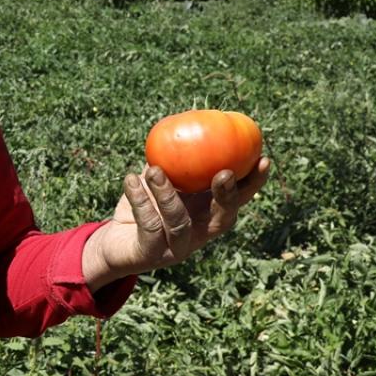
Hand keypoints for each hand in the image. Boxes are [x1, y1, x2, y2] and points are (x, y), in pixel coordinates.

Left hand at [82, 158, 270, 290]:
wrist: (111, 243)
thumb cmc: (141, 205)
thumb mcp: (158, 180)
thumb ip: (173, 159)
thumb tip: (185, 120)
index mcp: (206, 214)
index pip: (237, 200)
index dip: (253, 183)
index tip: (263, 159)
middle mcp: (198, 235)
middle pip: (223, 218)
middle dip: (227, 196)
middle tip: (223, 172)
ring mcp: (175, 249)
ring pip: (180, 223)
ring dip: (168, 195)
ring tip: (154, 170)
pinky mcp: (150, 256)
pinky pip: (149, 226)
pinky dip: (140, 200)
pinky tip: (131, 178)